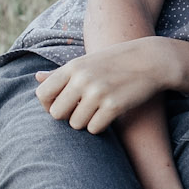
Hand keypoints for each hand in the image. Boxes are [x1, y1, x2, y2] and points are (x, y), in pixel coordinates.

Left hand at [35, 39, 179, 133]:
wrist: (152, 60)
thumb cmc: (116, 61)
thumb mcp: (87, 62)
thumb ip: (60, 73)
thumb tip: (36, 77)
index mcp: (73, 67)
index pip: (42, 94)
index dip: (48, 106)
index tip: (62, 106)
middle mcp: (82, 79)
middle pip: (57, 114)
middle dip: (68, 116)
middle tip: (82, 111)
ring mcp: (98, 92)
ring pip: (76, 124)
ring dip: (86, 122)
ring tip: (98, 111)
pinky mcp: (113, 106)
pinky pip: (94, 128)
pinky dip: (100, 126)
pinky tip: (109, 115)